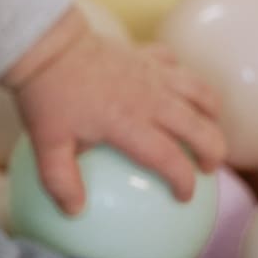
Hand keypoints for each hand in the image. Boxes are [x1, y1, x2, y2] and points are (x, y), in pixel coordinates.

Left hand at [2, 7, 226, 215]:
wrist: (45, 44)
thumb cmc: (45, 96)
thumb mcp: (46, 145)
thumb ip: (60, 181)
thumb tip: (73, 212)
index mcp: (128, 124)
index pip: (170, 158)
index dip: (183, 181)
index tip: (184, 197)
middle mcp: (150, 99)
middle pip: (199, 127)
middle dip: (213, 151)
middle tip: (208, 168)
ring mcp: (151, 73)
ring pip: (199, 92)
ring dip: (210, 113)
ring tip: (209, 129)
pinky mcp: (144, 54)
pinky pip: (176, 65)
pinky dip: (184, 78)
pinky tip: (179, 88)